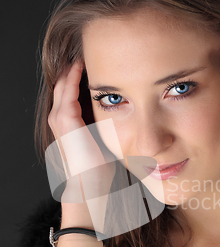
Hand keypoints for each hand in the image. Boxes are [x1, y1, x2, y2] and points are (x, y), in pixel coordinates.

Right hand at [47, 62, 115, 227]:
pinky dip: (73, 78)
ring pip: (63, 87)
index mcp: (70, 128)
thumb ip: (112, 132)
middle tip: (88, 56)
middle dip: (75, 72)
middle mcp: (60, 123)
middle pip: (65, 88)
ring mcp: (60, 122)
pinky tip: (82, 66)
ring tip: (84, 57)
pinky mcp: (65, 123)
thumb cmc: (101, 174)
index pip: (72, 97)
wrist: (91, 190)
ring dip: (73, 71)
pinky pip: (67, 92)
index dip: (82, 82)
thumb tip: (132, 124)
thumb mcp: (107, 147)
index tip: (98, 70)